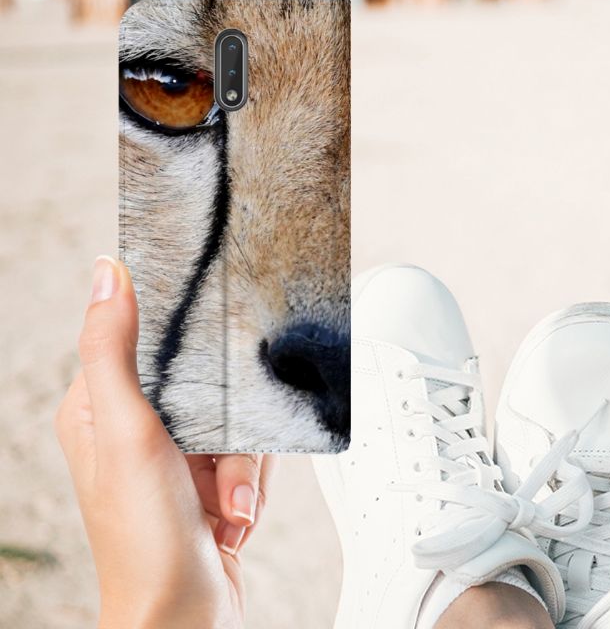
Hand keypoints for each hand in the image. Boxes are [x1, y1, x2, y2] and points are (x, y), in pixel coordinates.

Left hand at [55, 256, 275, 628]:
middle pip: (206, 383)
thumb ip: (113, 350)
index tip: (206, 364)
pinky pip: (250, 454)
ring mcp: (174, 457)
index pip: (144, 341)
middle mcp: (135, 429)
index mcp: (98, 408)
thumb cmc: (145, 541)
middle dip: (227, 430)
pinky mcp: (207, 481)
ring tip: (226, 503)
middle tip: (216, 466)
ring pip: (236, 420)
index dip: (183, 350)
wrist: (185, 616)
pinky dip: (251, 485)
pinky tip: (233, 514)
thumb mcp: (128, 432)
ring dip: (242, 466)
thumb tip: (107, 274)